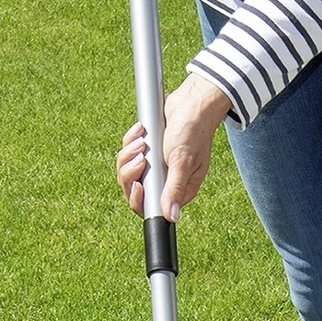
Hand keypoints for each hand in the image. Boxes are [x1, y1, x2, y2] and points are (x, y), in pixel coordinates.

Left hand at [115, 74, 233, 219]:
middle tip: (140, 157)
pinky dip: (130, 142)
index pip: (152, 208)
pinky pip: (129, 154)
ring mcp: (156, 166)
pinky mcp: (148, 152)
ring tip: (141, 142)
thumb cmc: (192, 132)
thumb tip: (172, 217)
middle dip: (131, 173)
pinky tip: (141, 131)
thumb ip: (175, 189)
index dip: (139, 200)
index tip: (138, 184)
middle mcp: (167, 181)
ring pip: (129, 171)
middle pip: (135, 190)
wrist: (191, 103)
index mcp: (179, 189)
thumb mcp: (183, 161)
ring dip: (129, 155)